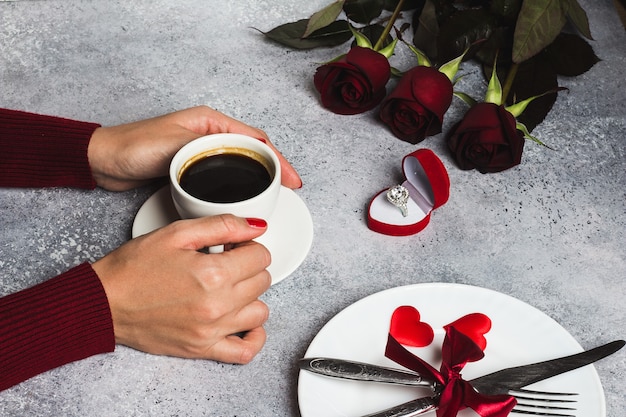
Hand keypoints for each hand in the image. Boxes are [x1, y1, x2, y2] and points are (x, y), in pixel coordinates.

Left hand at [88, 105, 301, 190]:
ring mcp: (202, 150)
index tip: (292, 179)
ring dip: (259, 177)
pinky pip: (225, 175)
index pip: (255, 139)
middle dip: (274, 168)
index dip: (278, 159)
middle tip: (290, 190)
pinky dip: (240, 185)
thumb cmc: (133, 148)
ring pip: (241, 164)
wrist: (104, 161)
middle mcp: (209, 133)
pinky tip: (244, 198)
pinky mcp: (192, 166)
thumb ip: (206, 151)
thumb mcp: (175, 145)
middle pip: (253, 150)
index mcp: (210, 122)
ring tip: (273, 195)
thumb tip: (239, 164)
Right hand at [92, 215, 270, 363]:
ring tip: (229, 288)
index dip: (247, 246)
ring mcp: (211, 331)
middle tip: (226, 262)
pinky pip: (246, 352)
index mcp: (213, 274)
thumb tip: (256, 227)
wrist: (104, 301)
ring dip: (250, 296)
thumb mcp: (177, 233)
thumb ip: (222, 226)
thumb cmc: (133, 268)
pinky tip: (244, 322)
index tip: (231, 247)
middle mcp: (217, 306)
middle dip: (248, 267)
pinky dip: (253, 337)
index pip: (261, 256)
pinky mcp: (202, 349)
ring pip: (260, 312)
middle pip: (263, 281)